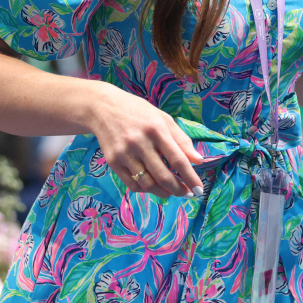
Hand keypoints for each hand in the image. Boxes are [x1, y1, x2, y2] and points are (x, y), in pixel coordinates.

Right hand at [85, 82, 203, 199]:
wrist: (103, 108)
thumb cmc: (139, 113)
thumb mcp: (163, 118)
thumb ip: (181, 139)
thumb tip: (199, 161)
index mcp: (156, 129)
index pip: (177, 159)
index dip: (190, 177)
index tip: (199, 190)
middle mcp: (140, 142)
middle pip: (163, 176)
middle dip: (178, 189)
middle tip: (186, 194)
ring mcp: (125, 153)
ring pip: (147, 183)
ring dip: (162, 192)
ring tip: (170, 192)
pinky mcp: (113, 162)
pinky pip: (132, 184)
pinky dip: (145, 190)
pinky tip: (152, 186)